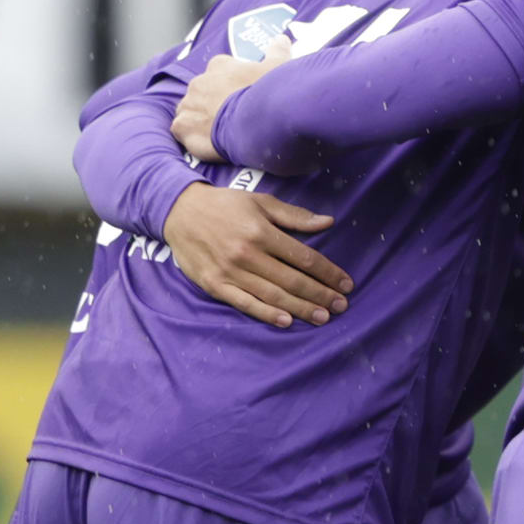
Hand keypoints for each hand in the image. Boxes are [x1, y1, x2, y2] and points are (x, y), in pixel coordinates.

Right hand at [161, 181, 347, 327]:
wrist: (176, 211)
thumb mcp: (260, 202)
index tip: (346, 284)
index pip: (304, 258)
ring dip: (301, 309)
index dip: (328, 273)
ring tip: (323, 317)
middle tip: (342, 306)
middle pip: (292, 280)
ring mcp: (229, 272)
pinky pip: (244, 303)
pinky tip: (286, 321)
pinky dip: (266, 314)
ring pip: (272, 295)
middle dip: (320, 295)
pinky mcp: (214, 285)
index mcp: (260, 232)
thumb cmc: (224, 205)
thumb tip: (328, 223)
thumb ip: (294, 216)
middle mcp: (246, 254)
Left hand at [169, 53, 274, 162]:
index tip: (243, 95)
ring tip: (220, 133)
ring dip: (200, 120)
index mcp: (220, 65)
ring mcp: (188, 104)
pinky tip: (208, 144)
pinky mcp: (183, 126)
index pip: (220, 70)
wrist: (259, 119)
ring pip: (190, 111)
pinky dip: (191, 137)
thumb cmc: (269, 91)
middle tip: (233, 117)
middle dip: (213, 103)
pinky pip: (182, 131)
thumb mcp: (280, 67)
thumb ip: (278, 52)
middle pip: (203, 92)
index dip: (232, 84)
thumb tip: (282, 38)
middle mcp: (199, 82)